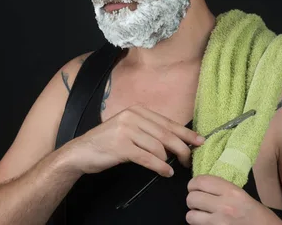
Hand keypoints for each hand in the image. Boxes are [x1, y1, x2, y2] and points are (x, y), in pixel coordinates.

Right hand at [63, 104, 204, 176]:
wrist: (81, 151)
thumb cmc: (107, 143)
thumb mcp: (128, 129)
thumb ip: (149, 130)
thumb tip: (175, 140)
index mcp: (136, 110)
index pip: (167, 122)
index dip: (186, 133)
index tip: (200, 141)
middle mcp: (132, 116)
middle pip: (166, 134)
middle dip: (182, 149)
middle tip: (189, 160)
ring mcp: (125, 130)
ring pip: (159, 147)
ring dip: (169, 161)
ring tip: (172, 168)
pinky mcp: (121, 146)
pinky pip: (148, 158)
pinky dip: (160, 167)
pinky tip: (165, 172)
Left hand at [186, 175, 281, 223]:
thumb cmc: (260, 217)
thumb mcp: (243, 197)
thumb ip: (223, 191)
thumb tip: (203, 187)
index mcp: (232, 192)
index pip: (201, 181)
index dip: (193, 184)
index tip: (194, 188)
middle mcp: (225, 206)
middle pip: (192, 197)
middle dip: (193, 201)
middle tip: (199, 204)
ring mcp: (220, 222)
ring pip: (190, 215)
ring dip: (194, 216)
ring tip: (203, 216)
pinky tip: (208, 224)